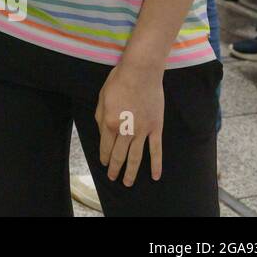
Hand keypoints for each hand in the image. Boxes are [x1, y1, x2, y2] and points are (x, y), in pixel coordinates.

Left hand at [95, 63, 164, 185]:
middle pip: (119, 155)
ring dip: (131, 172)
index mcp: (109, 123)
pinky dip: (156, 164)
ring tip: (128, 183)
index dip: (103, 157)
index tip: (103, 164)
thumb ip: (100, 117)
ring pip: (136, 157)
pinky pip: (156, 150)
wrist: (140, 72)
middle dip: (114, 168)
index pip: (105, 146)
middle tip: (113, 178)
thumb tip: (102, 131)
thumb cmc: (118, 81)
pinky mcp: (156, 128)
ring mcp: (142, 131)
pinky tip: (155, 176)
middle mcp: (125, 131)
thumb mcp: (101, 98)